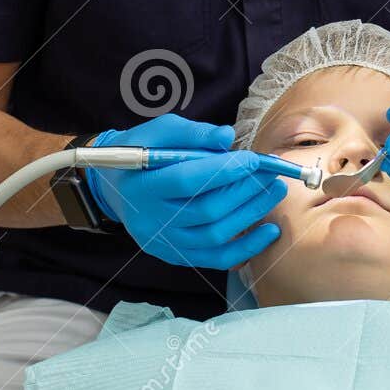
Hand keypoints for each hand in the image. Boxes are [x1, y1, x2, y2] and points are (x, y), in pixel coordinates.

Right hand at [86, 114, 285, 269]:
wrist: (115, 186)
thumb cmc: (142, 151)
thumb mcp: (160, 131)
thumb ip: (193, 133)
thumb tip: (227, 138)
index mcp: (142, 184)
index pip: (186, 181)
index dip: (223, 171)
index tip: (253, 159)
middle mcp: (150, 219)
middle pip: (205, 210)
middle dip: (245, 191)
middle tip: (271, 174)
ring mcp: (163, 241)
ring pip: (214, 235)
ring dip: (251, 214)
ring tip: (274, 192)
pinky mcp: (175, 254)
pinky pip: (215, 258)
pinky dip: (246, 248)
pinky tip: (269, 231)